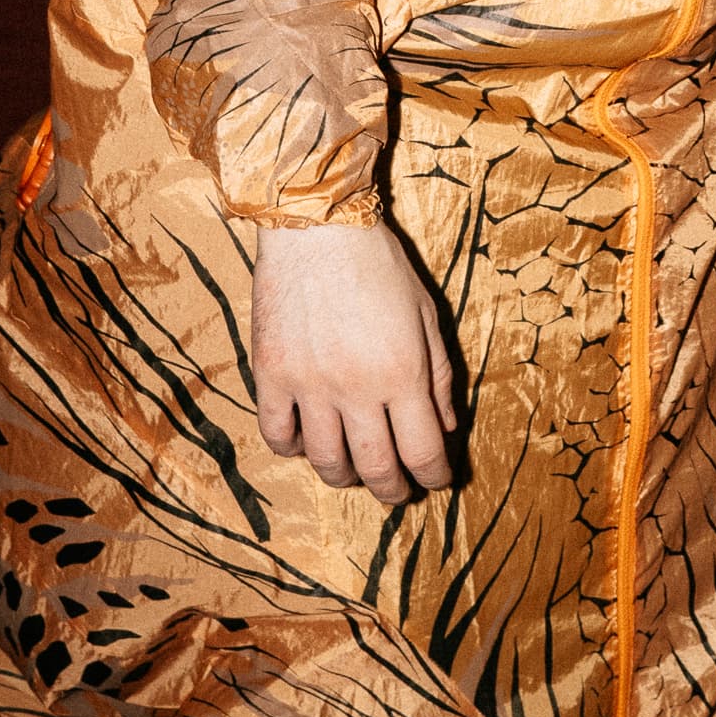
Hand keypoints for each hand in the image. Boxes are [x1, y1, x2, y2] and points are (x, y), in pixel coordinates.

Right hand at [251, 220, 457, 504]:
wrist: (317, 226)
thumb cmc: (379, 265)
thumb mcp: (426, 315)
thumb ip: (439, 375)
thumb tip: (445, 426)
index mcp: (403, 372)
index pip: (422, 450)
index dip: (433, 475)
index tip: (435, 479)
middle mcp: (356, 387)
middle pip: (376, 467)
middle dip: (392, 490)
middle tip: (397, 491)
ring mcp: (309, 383)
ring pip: (325, 460)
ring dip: (344, 475)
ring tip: (353, 470)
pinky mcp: (270, 374)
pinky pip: (277, 435)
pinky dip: (293, 448)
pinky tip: (306, 439)